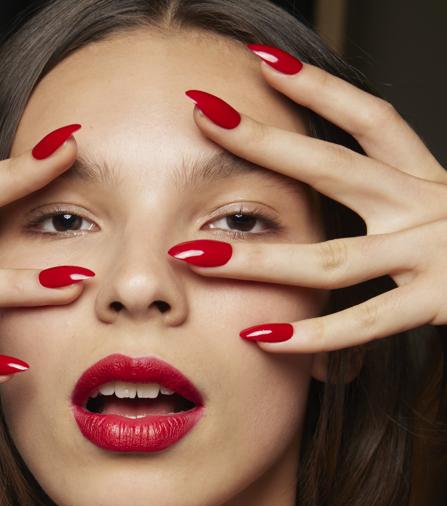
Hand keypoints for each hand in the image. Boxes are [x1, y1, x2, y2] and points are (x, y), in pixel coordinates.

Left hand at [170, 45, 446, 353]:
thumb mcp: (435, 210)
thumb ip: (386, 202)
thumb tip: (323, 199)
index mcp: (425, 179)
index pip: (368, 117)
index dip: (317, 86)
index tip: (260, 61)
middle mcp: (429, 205)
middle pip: (334, 168)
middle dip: (265, 142)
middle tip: (204, 115)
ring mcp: (434, 254)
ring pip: (330, 258)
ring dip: (256, 257)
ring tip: (191, 252)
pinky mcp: (444, 304)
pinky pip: (363, 323)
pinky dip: (310, 335)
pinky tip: (259, 336)